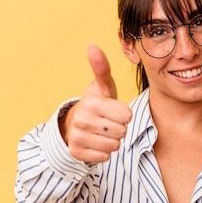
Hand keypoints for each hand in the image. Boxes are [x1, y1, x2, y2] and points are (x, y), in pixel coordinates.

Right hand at [60, 44, 132, 162]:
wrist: (74, 123)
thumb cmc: (96, 103)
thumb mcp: (102, 86)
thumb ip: (102, 67)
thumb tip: (92, 45)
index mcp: (92, 103)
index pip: (127, 116)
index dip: (123, 114)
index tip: (113, 111)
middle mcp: (82, 120)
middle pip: (122, 132)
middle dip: (118, 128)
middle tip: (107, 122)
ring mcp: (78, 137)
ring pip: (114, 146)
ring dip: (112, 141)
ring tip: (102, 132)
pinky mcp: (76, 152)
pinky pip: (104, 157)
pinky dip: (103, 152)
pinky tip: (95, 142)